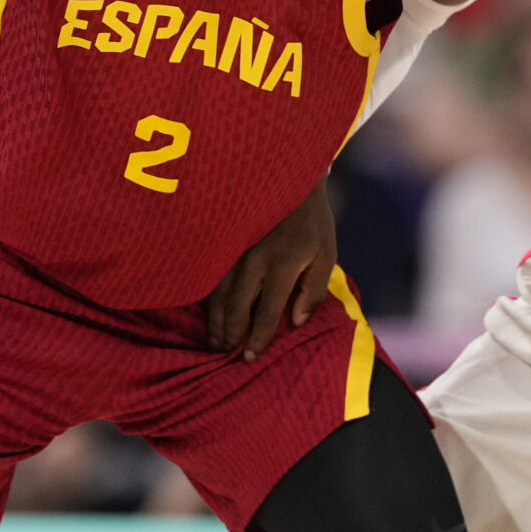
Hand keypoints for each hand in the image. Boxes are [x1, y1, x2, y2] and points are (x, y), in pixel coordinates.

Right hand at [202, 179, 336, 360]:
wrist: (288, 175)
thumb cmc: (310, 219)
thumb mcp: (325, 252)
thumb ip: (314, 290)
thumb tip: (297, 322)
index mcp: (282, 263)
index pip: (268, 311)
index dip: (259, 338)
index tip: (251, 356)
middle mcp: (254, 259)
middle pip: (236, 306)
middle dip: (230, 332)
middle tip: (226, 351)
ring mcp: (234, 248)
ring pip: (217, 292)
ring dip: (214, 319)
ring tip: (213, 338)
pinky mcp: (223, 239)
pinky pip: (209, 273)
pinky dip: (206, 295)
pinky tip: (205, 308)